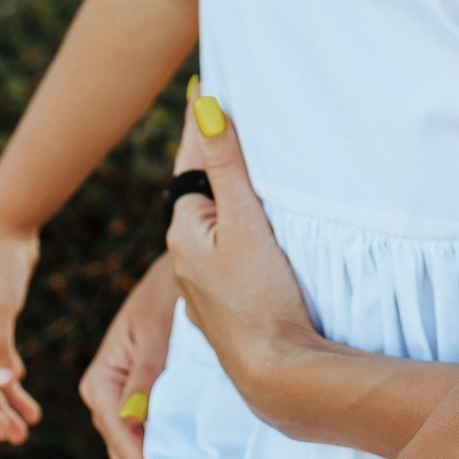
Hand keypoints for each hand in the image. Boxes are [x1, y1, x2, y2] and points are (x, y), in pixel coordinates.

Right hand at [78, 253, 178, 458]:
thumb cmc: (173, 292)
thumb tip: (132, 423)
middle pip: (121, 457)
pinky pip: (143, 444)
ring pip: (130, 457)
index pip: (121, 437)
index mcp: (104, 380)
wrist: (190, 262)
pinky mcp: (144, 401)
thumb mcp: (158, 329)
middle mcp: (107, 396)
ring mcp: (125, 402)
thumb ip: (145, 376)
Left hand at [166, 96, 322, 411]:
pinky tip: (255, 232)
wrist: (275, 373)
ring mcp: (203, 285)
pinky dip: (238, 234)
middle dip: (215, 162)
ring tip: (244, 166)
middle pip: (201, 195)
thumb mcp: (244, 222)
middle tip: (229, 116)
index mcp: (182, 230)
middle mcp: (184, 256)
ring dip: (228, 200)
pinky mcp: (225, 306)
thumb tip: (203, 106)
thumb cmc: (261, 297)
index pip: (192, 163)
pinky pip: (227, 254)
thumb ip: (226, 165)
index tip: (206, 85)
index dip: (205, 127)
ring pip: (214, 227)